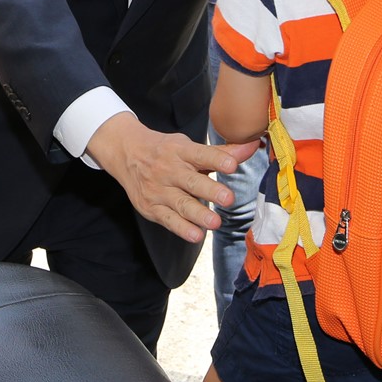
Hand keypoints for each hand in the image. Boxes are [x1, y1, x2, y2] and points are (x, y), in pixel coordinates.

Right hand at [86, 111, 257, 242]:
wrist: (127, 153)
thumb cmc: (167, 150)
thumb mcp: (190, 146)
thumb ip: (223, 152)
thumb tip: (254, 146)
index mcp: (182, 151)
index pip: (201, 154)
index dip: (217, 159)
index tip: (232, 165)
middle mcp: (169, 169)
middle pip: (192, 181)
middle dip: (210, 191)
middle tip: (228, 198)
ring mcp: (159, 190)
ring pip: (181, 204)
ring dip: (198, 214)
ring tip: (215, 222)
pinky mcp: (151, 207)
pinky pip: (168, 220)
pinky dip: (182, 228)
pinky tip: (196, 235)